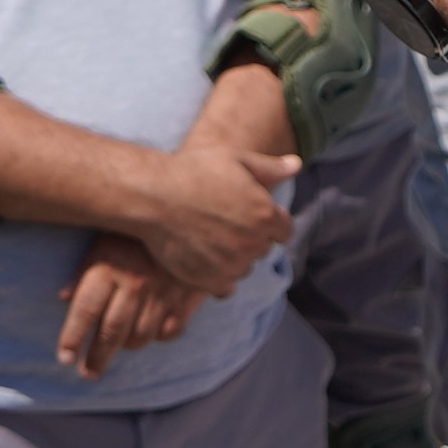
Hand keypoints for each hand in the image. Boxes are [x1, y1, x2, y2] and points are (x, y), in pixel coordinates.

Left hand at [56, 235, 203, 378]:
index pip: (85, 311)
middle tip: (88, 373)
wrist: (188, 208)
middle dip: (97, 357)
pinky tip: (151, 334)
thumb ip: (84, 271)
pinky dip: (160, 337)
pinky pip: (171, 331)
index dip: (72, 338)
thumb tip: (63, 298)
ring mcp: (164, 291)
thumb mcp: (103, 239)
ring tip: (117, 349)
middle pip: (111, 332)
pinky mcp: (190, 294)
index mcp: (109, 266)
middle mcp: (135, 282)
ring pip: (141, 336)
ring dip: (127, 347)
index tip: (65, 358)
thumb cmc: (134, 225)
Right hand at [116, 138, 295, 301]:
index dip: (270, 222)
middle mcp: (252, 244)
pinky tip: (203, 257)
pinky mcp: (209, 280)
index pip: (285, 231)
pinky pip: (225, 286)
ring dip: (234, 258)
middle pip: (263, 248)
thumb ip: (270, 168)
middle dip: (250, 238)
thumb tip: (296, 165)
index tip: (249, 215)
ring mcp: (231, 265)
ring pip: (244, 267)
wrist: (152, 197)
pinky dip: (218, 276)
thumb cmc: (192, 172)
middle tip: (223, 222)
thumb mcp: (235, 160)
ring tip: (209, 238)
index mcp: (265, 215)